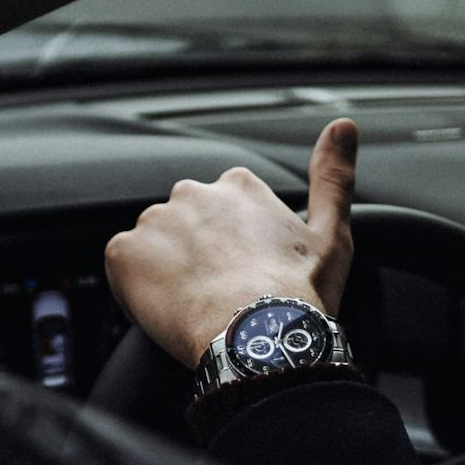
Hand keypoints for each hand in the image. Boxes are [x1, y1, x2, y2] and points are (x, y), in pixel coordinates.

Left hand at [105, 118, 357, 365]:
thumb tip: (343, 126)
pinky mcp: (123, 254)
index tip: (243, 275)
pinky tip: (167, 311)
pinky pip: (121, 269)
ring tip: (195, 306)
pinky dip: (135, 290)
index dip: (232, 249)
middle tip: (219, 296)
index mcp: (238, 186)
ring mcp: (154, 223)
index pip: (223, 211)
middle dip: (197, 257)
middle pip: (186, 226)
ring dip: (166, 271)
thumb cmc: (298, 295)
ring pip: (153, 247)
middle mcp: (192, 193)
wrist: (259, 338)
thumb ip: (333, 177)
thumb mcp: (332, 234)